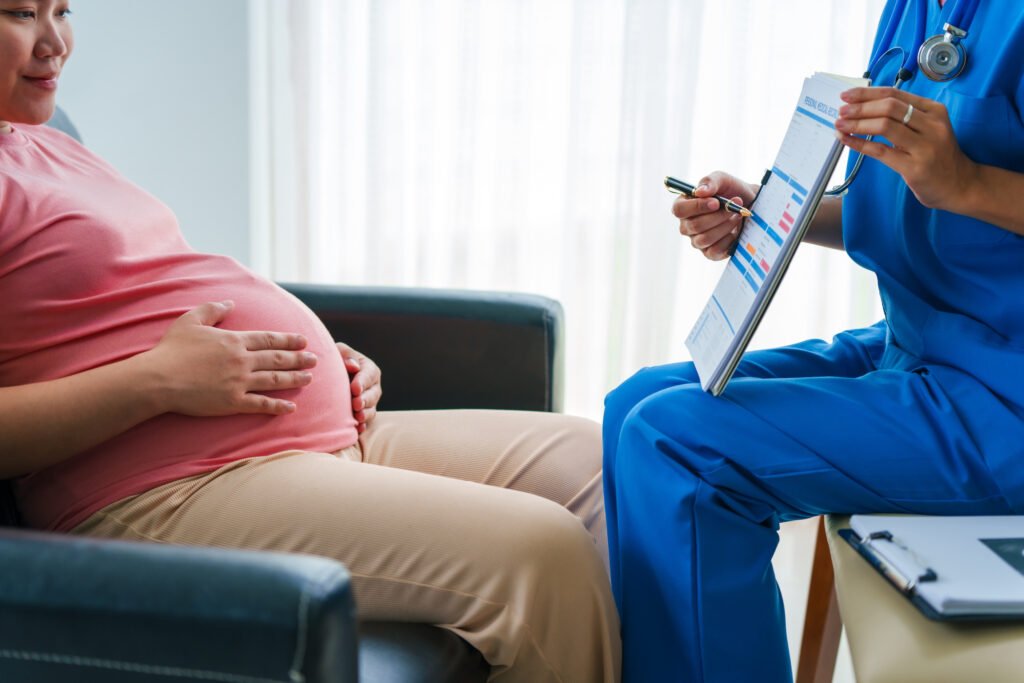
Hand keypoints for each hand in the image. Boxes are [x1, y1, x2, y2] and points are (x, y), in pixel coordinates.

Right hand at [141, 301, 316, 416]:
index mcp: (234, 340)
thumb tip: (230, 303)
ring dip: (294, 379)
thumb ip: (212, 310)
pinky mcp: (233, 402)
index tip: (303, 341)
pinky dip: (278, 406)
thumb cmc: (171, 349)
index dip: (288, 340)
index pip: (269, 339)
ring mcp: (239, 382)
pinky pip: (261, 404)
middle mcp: (242, 360)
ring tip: (309, 378)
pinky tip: (291, 407)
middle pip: (277, 359)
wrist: (158, 379)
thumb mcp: (190, 321)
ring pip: (274, 380)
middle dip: (299, 358)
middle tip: (315, 359)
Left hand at [337, 342, 381, 432]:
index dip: (363, 382)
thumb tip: (353, 366)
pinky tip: (358, 428)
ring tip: (358, 417)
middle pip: (373, 393)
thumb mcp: (339, 352)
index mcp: (368, 369)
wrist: (329, 377)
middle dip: (365, 399)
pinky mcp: (364, 413)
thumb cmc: (334, 361)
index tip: (355, 388)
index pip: (369, 374)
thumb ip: (345, 355)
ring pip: (372, 408)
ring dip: (366, 413)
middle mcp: (373, 386)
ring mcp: (370, 401)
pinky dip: (363, 425)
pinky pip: (366, 421)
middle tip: (356, 404)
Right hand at [672, 171, 757, 259]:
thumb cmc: (732, 191)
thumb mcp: (722, 180)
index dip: (696, 207)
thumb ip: (710, 182)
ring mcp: (697, 241)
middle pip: (694, 226)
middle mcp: (686, 225)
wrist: (751, 205)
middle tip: (734, 207)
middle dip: (718, 216)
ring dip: (725, 226)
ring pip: (704, 239)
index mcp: (684, 206)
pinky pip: (714, 251)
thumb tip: (699, 192)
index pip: (679, 210)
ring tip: (737, 216)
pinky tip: (735, 231)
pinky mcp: (710, 253)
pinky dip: (728, 240)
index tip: (716, 202)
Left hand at [835, 87, 978, 210]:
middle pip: (889, 107)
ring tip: (840, 124)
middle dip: (860, 107)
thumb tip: (865, 107)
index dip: (868, 93)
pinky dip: (859, 144)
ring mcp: (925, 146)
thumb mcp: (929, 129)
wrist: (960, 185)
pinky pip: (881, 151)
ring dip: (858, 124)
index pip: (895, 94)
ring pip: (885, 126)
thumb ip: (905, 118)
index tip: (847, 95)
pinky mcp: (914, 167)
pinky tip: (846, 140)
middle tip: (841, 111)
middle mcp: (932, 125)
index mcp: (934, 111)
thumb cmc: (938, 155)